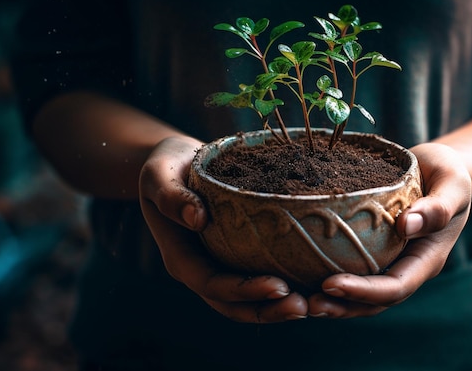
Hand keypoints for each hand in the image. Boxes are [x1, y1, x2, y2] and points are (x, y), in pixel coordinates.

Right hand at [139, 136, 307, 322]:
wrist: (176, 161)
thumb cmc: (166, 166)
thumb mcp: (159, 175)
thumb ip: (171, 196)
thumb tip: (198, 218)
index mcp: (181, 257)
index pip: (212, 284)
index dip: (244, 290)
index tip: (279, 286)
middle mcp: (200, 269)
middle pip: (232, 304)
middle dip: (267, 310)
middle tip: (304, 307)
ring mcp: (218, 265)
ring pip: (248, 300)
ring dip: (277, 307)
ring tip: (312, 304)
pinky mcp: (236, 255)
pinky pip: (258, 276)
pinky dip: (282, 286)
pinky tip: (310, 281)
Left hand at [307, 142, 471, 317]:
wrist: (438, 168)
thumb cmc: (448, 173)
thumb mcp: (452, 184)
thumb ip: (437, 207)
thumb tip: (406, 225)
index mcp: (427, 258)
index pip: (396, 286)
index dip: (363, 291)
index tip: (330, 284)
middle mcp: (407, 266)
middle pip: (374, 301)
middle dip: (341, 306)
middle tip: (306, 304)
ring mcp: (390, 261)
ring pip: (361, 295)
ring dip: (332, 301)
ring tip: (298, 300)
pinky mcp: (373, 251)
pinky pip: (352, 271)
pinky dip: (327, 277)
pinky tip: (301, 276)